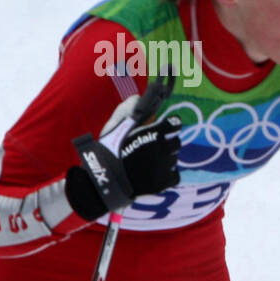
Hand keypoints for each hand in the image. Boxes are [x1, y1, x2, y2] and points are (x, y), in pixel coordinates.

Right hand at [66, 94, 181, 217]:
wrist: (103, 180)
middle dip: (167, 143)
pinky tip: (155, 173)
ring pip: (174, 159)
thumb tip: (138, 98)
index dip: (170, 125)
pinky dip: (167, 174)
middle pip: (176, 142)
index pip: (174, 124)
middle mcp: (161, 149)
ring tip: (149, 162)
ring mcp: (163, 167)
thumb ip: (128, 110)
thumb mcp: (114, 126)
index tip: (166, 127)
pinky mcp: (163, 183)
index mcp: (152, 133)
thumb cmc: (107, 151)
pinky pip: (175, 175)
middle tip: (154, 147)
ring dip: (165, 159)